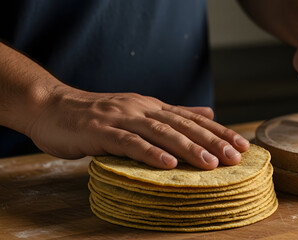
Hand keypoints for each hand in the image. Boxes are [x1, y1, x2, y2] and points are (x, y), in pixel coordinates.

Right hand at [25, 86, 249, 169]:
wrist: (52, 107)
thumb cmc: (96, 115)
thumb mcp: (138, 111)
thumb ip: (172, 114)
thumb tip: (208, 112)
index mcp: (151, 106)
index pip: (192, 119)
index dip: (218, 131)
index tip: (241, 144)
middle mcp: (141, 109)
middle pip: (182, 125)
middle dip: (211, 141)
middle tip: (236, 156)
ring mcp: (121, 119)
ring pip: (161, 133)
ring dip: (188, 148)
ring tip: (211, 164)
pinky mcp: (100, 132)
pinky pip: (129, 143)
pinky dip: (150, 153)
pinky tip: (169, 164)